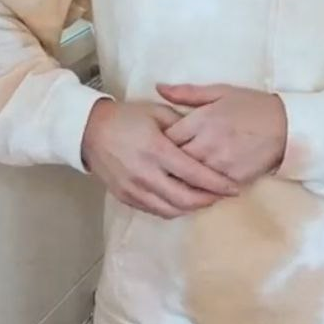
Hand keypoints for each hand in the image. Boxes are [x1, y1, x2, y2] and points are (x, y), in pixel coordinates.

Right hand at [81, 98, 241, 218]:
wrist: (89, 130)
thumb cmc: (128, 118)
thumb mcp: (159, 113)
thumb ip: (185, 128)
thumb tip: (208, 142)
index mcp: (157, 150)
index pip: (194, 174)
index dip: (217, 184)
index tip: (234, 187)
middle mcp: (145, 174)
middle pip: (184, 199)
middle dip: (208, 200)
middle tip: (223, 195)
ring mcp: (133, 189)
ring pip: (170, 210)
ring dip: (191, 208)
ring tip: (207, 199)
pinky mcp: (124, 197)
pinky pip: (154, 210)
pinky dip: (173, 209)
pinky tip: (184, 201)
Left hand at [156, 82, 288, 185]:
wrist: (288, 126)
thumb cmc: (253, 106)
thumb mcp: (221, 92)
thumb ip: (188, 92)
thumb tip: (159, 88)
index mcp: (202, 120)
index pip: (167, 137)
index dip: (161, 141)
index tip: (161, 143)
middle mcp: (207, 143)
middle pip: (174, 160)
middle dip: (168, 161)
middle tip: (163, 162)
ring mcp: (220, 163)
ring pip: (188, 177)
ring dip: (182, 177)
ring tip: (176, 175)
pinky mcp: (232, 178)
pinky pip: (207, 188)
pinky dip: (200, 187)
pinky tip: (197, 184)